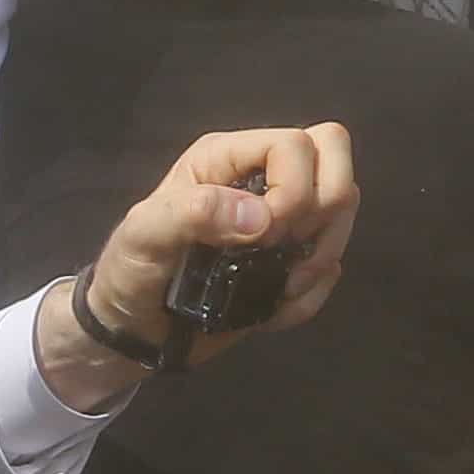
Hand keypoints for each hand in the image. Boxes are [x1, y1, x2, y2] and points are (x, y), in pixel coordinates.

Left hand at [54, 124, 359, 398]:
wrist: (133, 328)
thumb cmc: (130, 269)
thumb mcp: (143, 235)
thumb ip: (192, 213)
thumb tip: (261, 218)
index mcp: (228, 159)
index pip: (299, 144)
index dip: (296, 189)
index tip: (265, 235)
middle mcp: (262, 179)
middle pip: (335, 160)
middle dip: (325, 212)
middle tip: (285, 250)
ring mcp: (282, 220)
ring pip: (343, 211)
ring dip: (321, 256)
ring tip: (281, 286)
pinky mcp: (289, 261)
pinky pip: (332, 267)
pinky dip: (310, 296)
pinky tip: (273, 308)